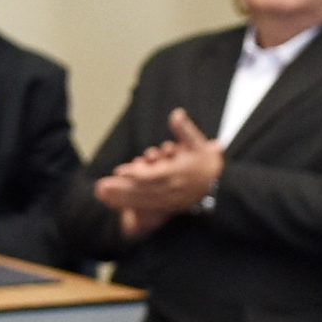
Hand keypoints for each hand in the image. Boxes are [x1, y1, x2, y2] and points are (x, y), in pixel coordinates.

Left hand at [101, 114, 223, 224]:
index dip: (136, 175)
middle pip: (142, 191)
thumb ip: (185, 130)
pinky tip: (115, 203)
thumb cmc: (208, 163)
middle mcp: (171, 189)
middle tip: (100, 188)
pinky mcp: (167, 207)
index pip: (153, 176)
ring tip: (102, 195)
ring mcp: (169, 200)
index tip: (119, 172)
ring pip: (142, 201)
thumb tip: (176, 114)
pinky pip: (146, 207)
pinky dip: (129, 205)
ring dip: (121, 199)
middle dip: (121, 191)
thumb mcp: (199, 143)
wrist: (221, 187)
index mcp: (177, 173)